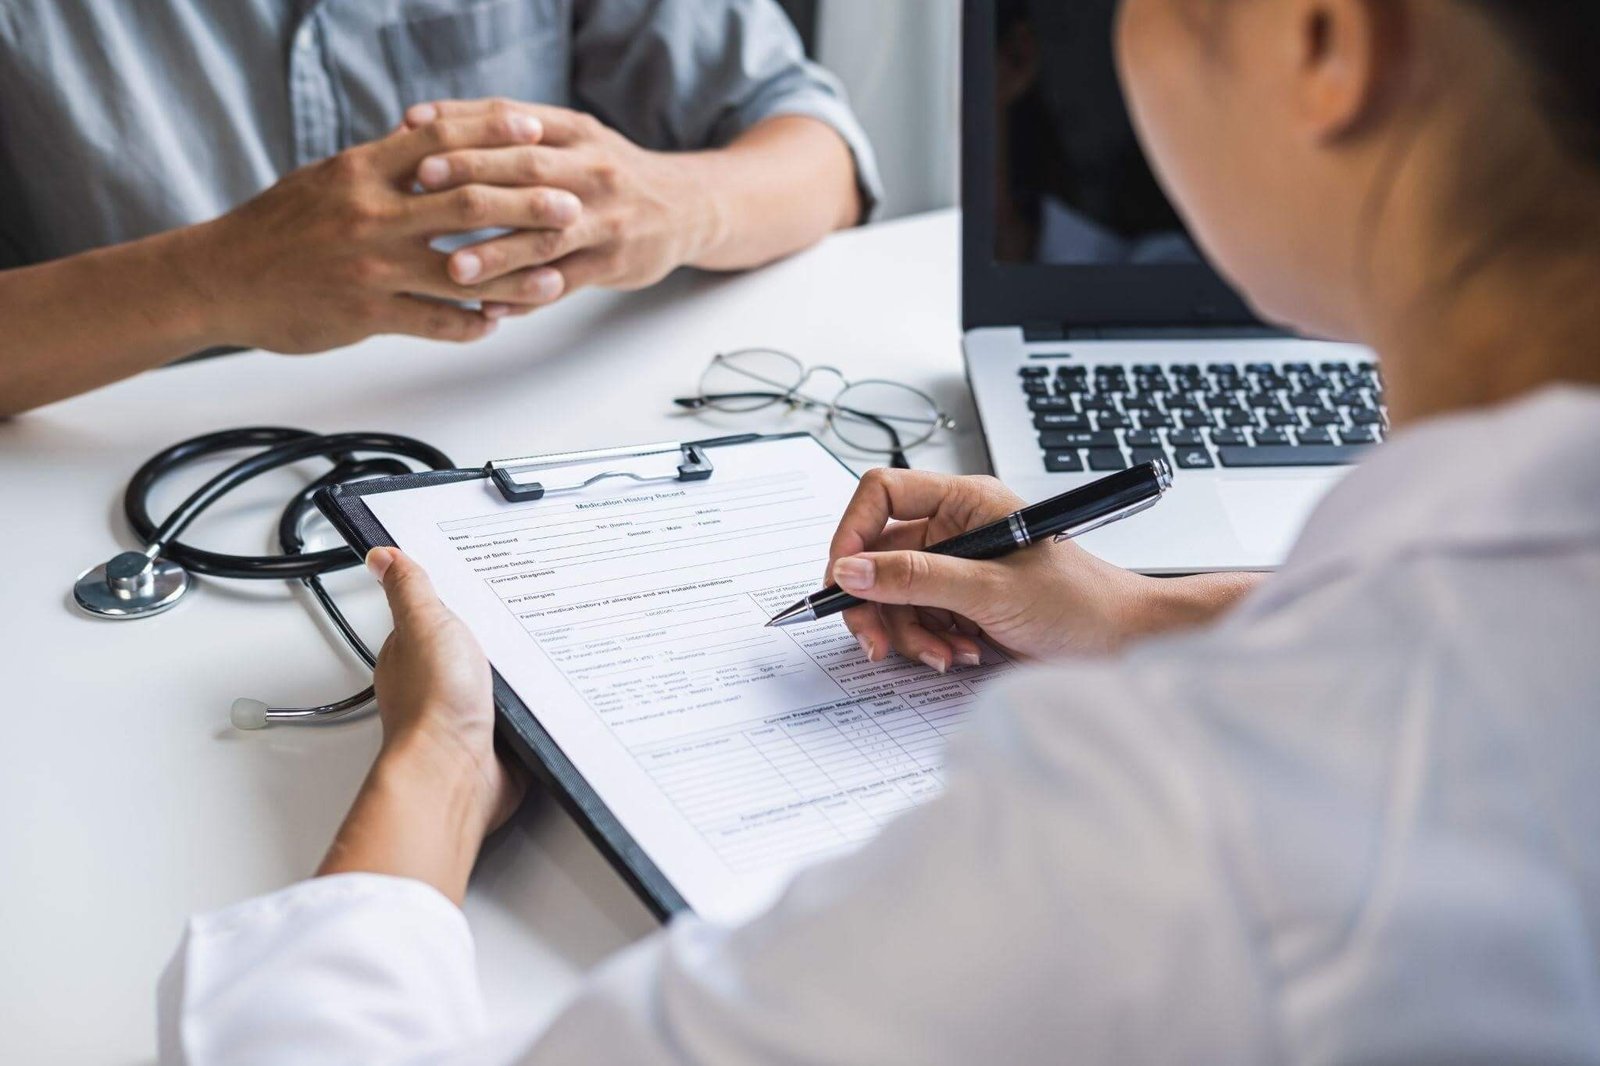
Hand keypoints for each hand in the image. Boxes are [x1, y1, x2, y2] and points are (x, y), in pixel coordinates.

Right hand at [191, 108, 582, 352]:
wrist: (219, 278)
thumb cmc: (277, 228)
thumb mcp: (329, 179)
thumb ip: (385, 163)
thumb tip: (433, 138)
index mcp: (363, 170)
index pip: (443, 140)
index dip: (495, 133)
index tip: (539, 130)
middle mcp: (371, 213)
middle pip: (468, 203)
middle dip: (528, 205)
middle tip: (572, 207)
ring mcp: (371, 266)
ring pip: (463, 272)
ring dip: (516, 277)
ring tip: (554, 279)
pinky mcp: (366, 313)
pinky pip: (435, 323)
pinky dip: (471, 324)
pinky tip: (495, 324)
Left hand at [366, 547, 522, 835]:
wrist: (456, 772)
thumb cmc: (432, 705)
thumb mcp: (424, 624)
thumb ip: (409, 588)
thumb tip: (381, 554)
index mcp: (413, 650)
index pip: (436, 611)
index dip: (462, 595)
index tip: (486, 576)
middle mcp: (438, 681)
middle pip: (476, 642)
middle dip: (500, 631)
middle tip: (523, 609)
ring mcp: (468, 710)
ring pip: (502, 675)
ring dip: (520, 668)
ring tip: (541, 644)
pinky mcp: (498, 735)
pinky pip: (523, 709)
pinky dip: (534, 703)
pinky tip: (542, 690)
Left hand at [402, 99, 717, 304]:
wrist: (687, 207)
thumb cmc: (609, 172)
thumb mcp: (571, 137)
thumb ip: (508, 130)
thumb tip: (421, 123)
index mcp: (575, 132)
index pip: (514, 119)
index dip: (464, 125)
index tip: (414, 132)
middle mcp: (593, 170)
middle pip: (529, 169)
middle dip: (473, 176)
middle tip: (422, 190)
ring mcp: (607, 220)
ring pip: (547, 236)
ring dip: (498, 254)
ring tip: (453, 270)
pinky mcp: (615, 263)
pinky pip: (566, 284)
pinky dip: (527, 299)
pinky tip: (492, 310)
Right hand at [827, 470, 1258, 668]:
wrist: (1124, 643)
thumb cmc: (1079, 603)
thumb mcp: (991, 591)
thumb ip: (916, 578)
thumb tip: (851, 571)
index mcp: (964, 501)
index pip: (881, 494)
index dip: (852, 532)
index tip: (842, 580)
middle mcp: (954, 527)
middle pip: (877, 554)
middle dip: (875, 602)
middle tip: (876, 643)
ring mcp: (956, 566)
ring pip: (892, 594)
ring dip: (907, 632)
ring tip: (943, 654)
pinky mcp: (961, 602)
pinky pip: (916, 620)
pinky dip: (927, 644)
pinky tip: (959, 655)